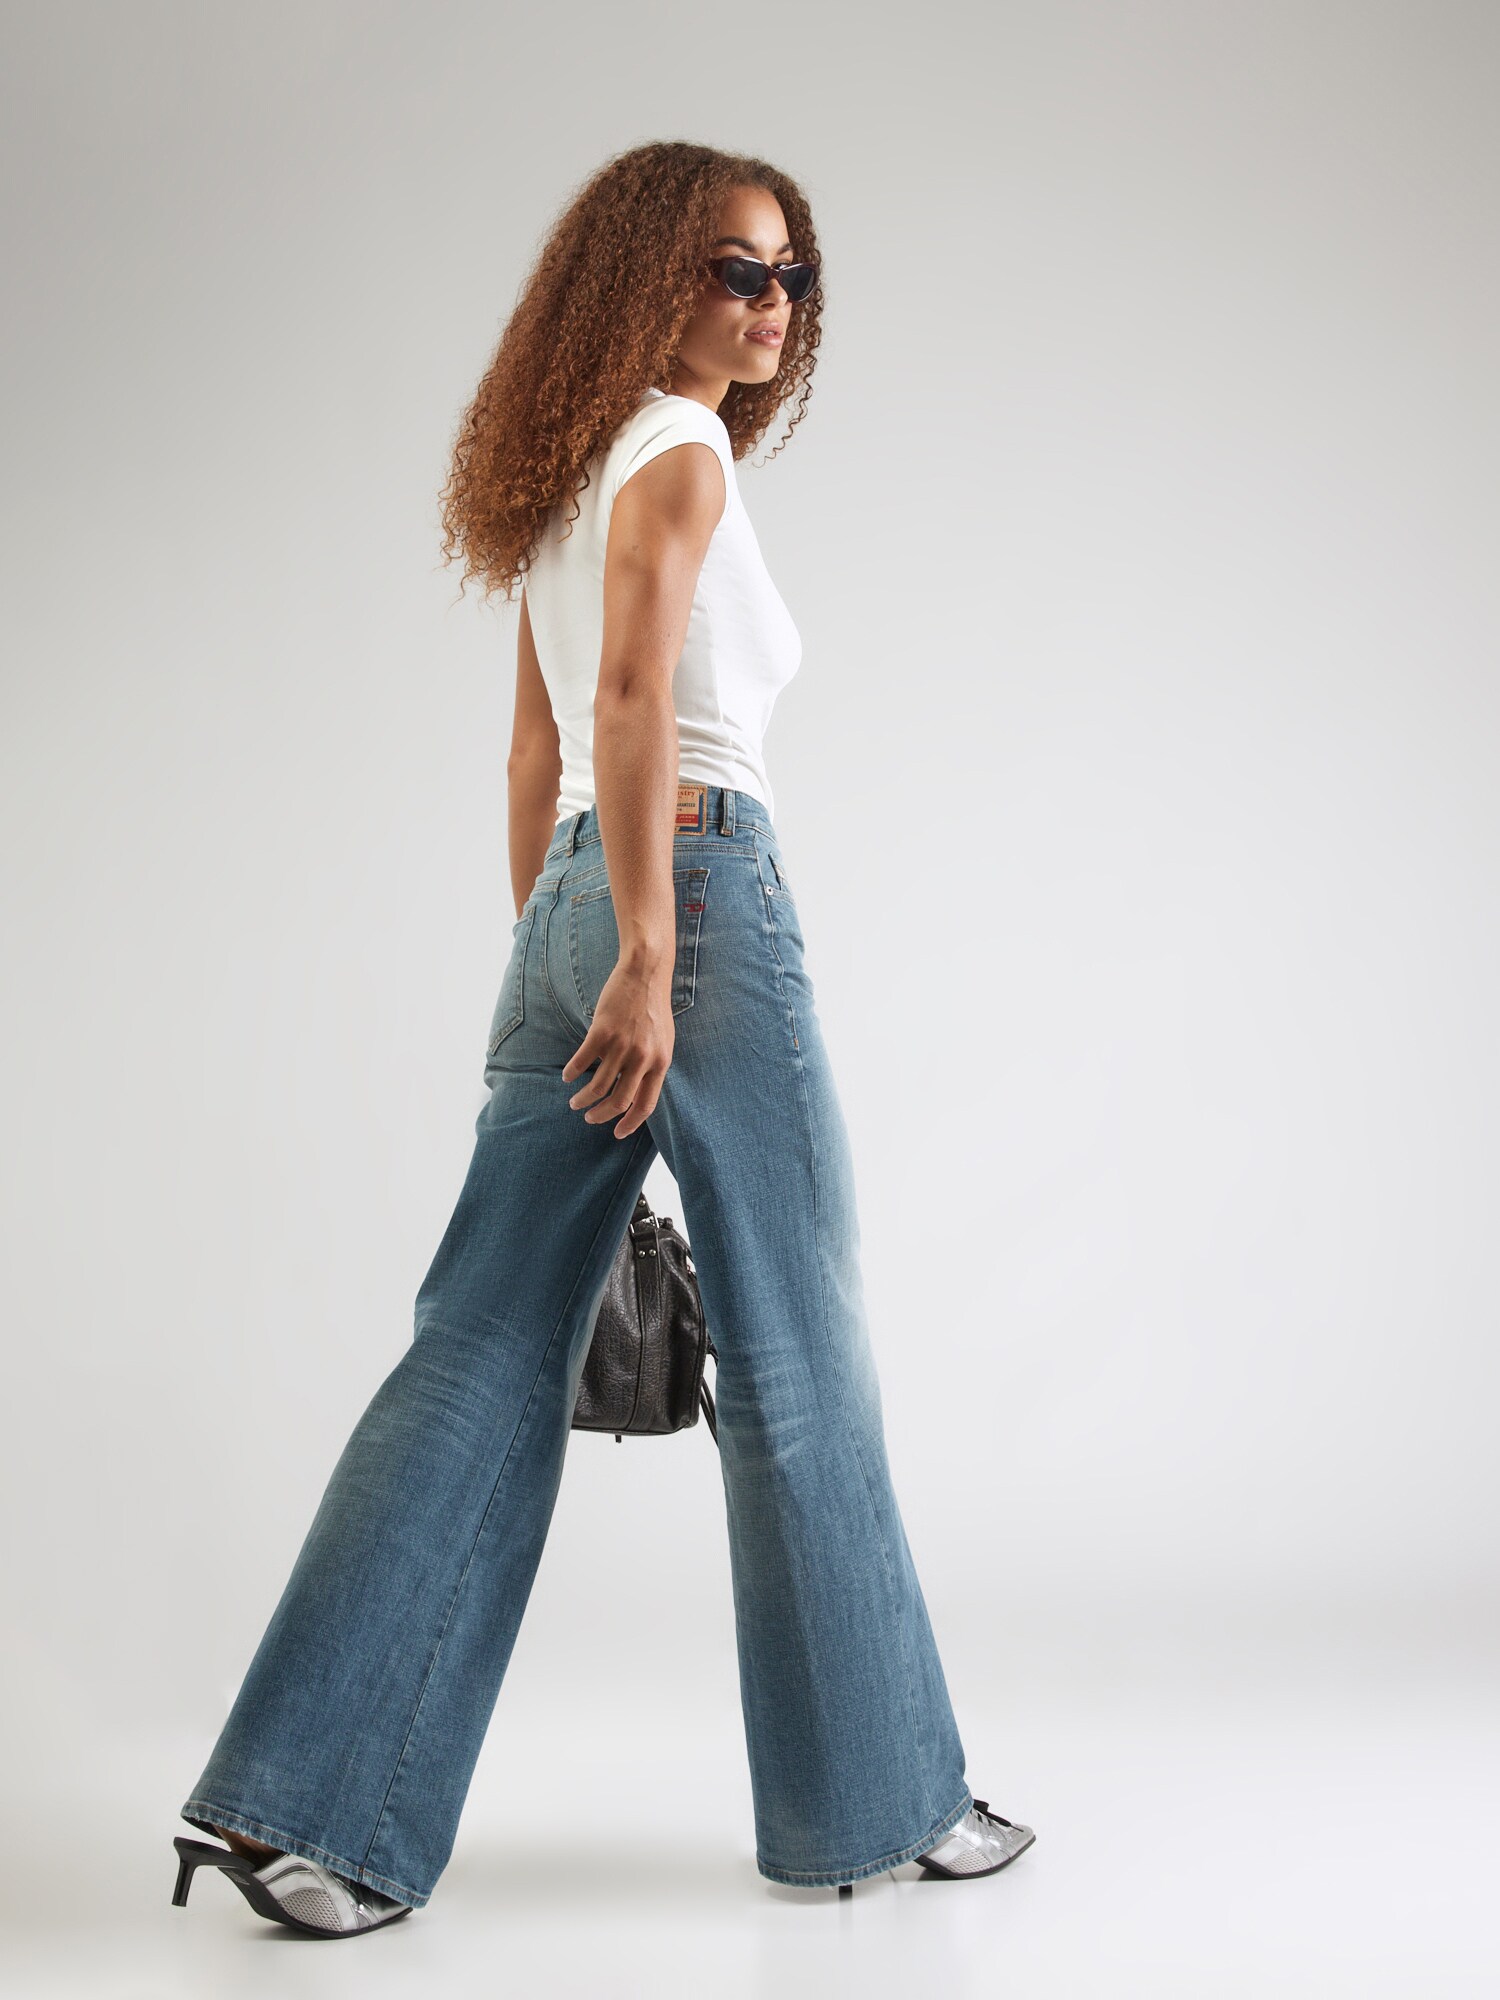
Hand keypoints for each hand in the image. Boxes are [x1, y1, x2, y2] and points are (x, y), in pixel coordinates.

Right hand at [561, 960, 674, 1138]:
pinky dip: (572, 1072)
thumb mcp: (663, 1041)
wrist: (645, 973)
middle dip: (601, 1116)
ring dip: (583, 1099)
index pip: (645, 1105)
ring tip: (574, 1102)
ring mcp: (621, 1046)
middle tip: (589, 1118)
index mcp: (660, 1064)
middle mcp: (642, 1059)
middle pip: (618, 1101)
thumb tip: (638, 1090)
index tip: (617, 1133)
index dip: (630, 1124)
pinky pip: (583, 1061)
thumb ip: (652, 1066)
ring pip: (597, 1086)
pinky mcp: (602, 1032)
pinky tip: (567, 1076)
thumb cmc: (654, 1007)